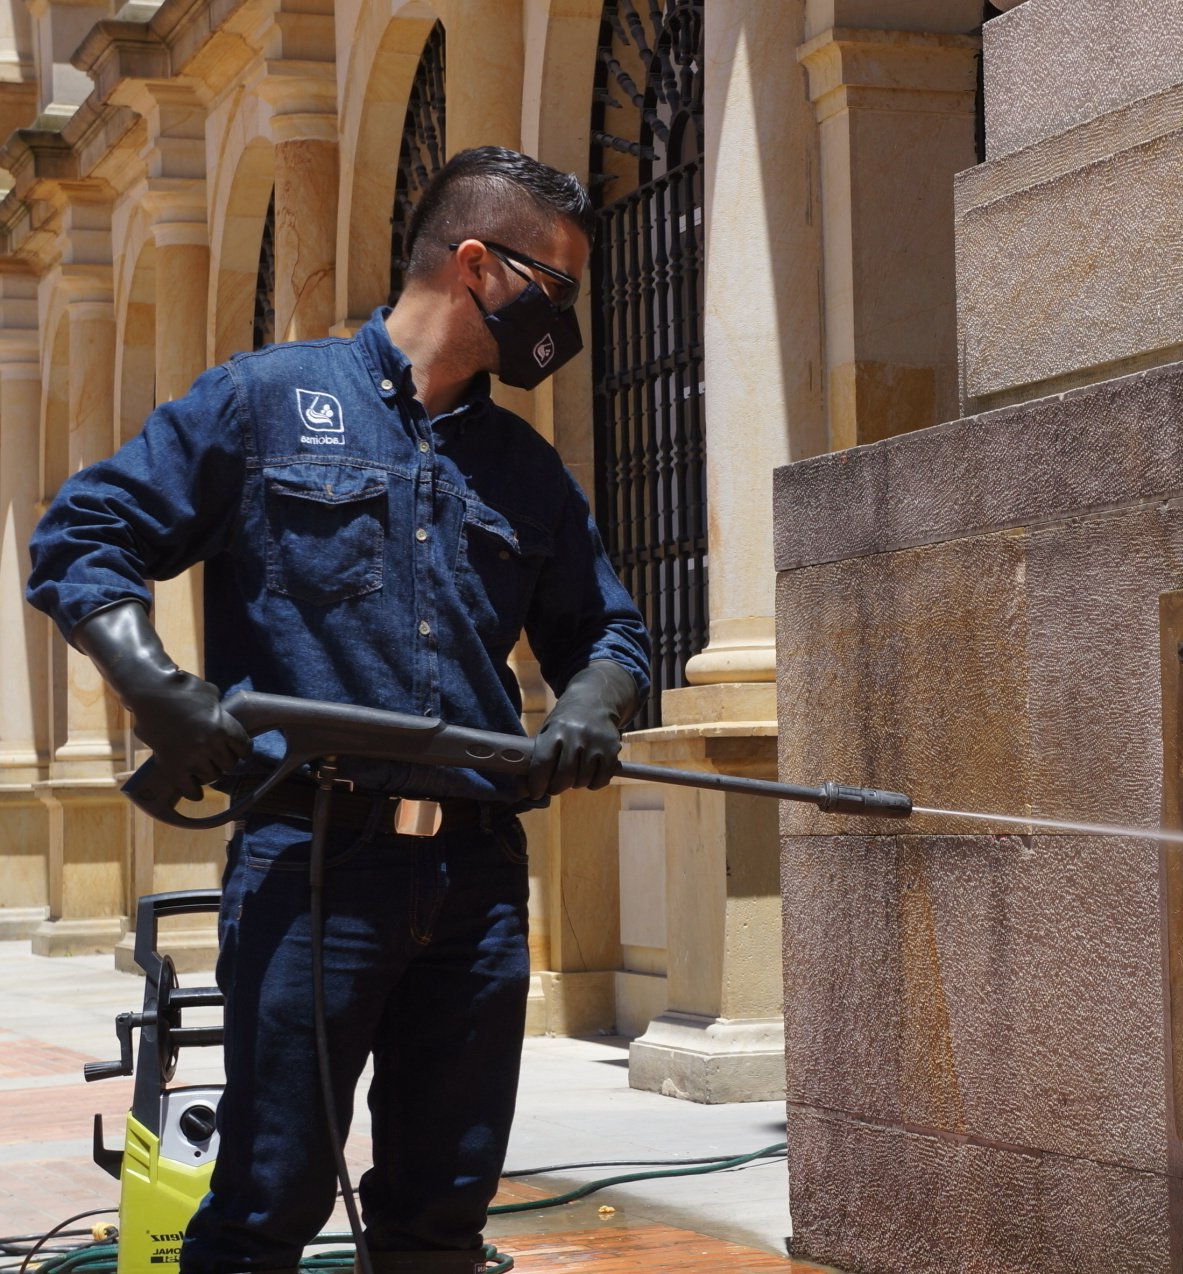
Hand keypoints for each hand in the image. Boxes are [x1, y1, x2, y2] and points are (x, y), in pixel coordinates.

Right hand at [72, 601, 249, 801]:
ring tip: (205, 770)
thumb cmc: (181, 686)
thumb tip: (220, 715)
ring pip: (211, 777)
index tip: (238, 751)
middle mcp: (210, 745)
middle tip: (218, 759)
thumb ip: (219, 710)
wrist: (150, 692)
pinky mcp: (171, 765)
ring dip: (210, 774)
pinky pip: (188, 788)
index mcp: (223, 727)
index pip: (244, 748)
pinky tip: (195, 792)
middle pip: (229, 765)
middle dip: (225, 761)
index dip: (241, 749)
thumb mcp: (210, 695)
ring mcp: (190, 756)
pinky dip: (193, 792)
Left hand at [527, 661, 638, 800]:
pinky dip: (594, 783)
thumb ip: (538, 756)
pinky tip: (589, 775)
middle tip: (554, 786)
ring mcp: (596, 743)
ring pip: (583, 780)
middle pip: (564, 776)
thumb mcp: (548, 730)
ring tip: (573, 775)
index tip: (535, 793)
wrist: (594, 702)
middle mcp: (576, 736)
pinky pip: (602, 778)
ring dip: (575, 784)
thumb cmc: (565, 722)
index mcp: (556, 731)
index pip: (543, 763)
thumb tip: (525, 789)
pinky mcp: (612, 749)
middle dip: (556, 787)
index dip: (538, 783)